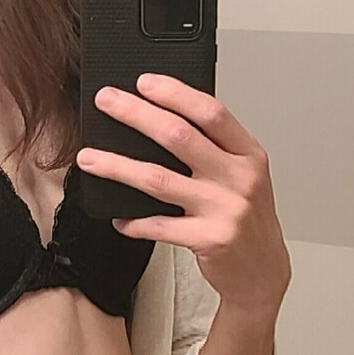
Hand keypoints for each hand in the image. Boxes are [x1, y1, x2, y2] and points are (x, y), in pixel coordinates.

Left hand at [76, 72, 290, 314]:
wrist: (263, 272)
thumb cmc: (248, 220)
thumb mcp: (244, 176)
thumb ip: (215, 150)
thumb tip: (161, 119)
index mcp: (248, 154)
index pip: (211, 113)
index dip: (175, 93)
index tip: (144, 82)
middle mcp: (239, 178)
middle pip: (178, 136)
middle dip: (136, 114)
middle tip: (106, 102)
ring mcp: (224, 209)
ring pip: (158, 179)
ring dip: (118, 166)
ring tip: (90, 158)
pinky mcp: (209, 239)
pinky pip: (158, 225)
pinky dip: (132, 220)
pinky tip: (117, 216)